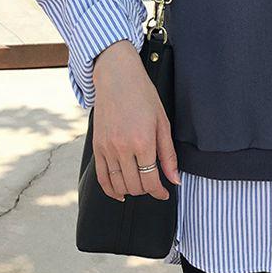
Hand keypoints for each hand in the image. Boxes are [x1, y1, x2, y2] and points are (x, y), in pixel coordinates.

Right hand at [91, 39, 180, 201]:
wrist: (117, 78)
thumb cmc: (143, 97)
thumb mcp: (163, 123)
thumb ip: (168, 154)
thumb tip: (174, 179)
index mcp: (142, 142)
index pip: (150, 180)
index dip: (159, 192)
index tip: (164, 194)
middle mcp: (122, 148)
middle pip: (134, 185)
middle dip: (146, 191)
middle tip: (154, 186)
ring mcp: (106, 148)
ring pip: (117, 184)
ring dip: (130, 191)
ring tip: (140, 187)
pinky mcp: (97, 147)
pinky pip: (101, 177)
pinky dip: (110, 189)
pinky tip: (119, 192)